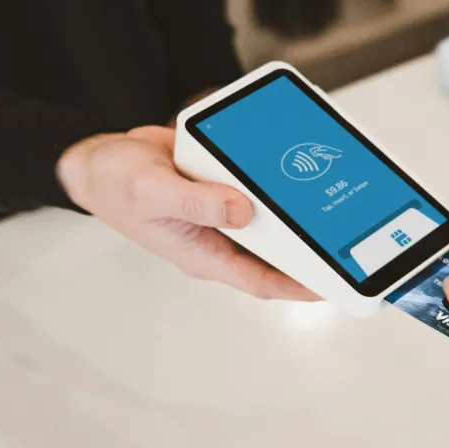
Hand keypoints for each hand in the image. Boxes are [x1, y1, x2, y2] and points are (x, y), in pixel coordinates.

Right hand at [57, 125, 318, 300]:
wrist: (101, 158)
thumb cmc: (116, 185)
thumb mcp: (152, 193)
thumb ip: (198, 202)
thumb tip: (244, 210)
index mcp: (204, 253)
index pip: (261, 281)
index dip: (299, 287)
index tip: (333, 285)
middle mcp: (219, 237)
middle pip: (275, 252)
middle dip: (310, 250)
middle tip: (348, 240)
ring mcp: (223, 211)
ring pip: (270, 219)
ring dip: (296, 212)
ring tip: (333, 204)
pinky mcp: (225, 185)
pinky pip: (257, 188)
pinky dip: (275, 180)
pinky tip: (296, 167)